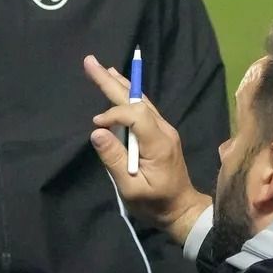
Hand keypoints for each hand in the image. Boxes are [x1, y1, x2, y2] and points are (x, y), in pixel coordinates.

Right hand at [83, 55, 210, 244]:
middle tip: (90, 62)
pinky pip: (143, 108)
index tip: (97, 126)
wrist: (181, 210)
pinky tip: (118, 86)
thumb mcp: (131, 190)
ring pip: (141, 100)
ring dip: (120, 84)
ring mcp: (164, 130)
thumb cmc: (156, 205)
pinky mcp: (161, 133)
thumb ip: (114, 160)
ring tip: (102, 68)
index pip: (135, 115)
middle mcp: (164, 130)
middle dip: (111, 81)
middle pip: (136, 100)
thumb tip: (97, 132)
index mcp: (159, 144)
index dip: (113, 115)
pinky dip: (127, 95)